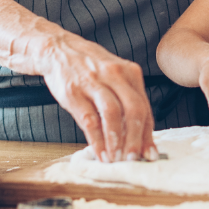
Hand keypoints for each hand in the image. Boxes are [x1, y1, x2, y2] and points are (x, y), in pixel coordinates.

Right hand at [40, 32, 156, 162]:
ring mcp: (94, 83)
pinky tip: (100, 152)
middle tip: (135, 159)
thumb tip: (140, 133)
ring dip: (117, 141)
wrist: (58, 49)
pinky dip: (96, 139)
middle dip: (137, 139)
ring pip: (113, 115)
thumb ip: (128, 100)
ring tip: (117, 159)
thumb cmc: (91, 68)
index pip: (145, 107)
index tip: (150, 153)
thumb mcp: (116, 76)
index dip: (148, 133)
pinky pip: (89, 119)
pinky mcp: (74, 93)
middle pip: (134, 110)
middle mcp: (116, 76)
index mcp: (131, 73)